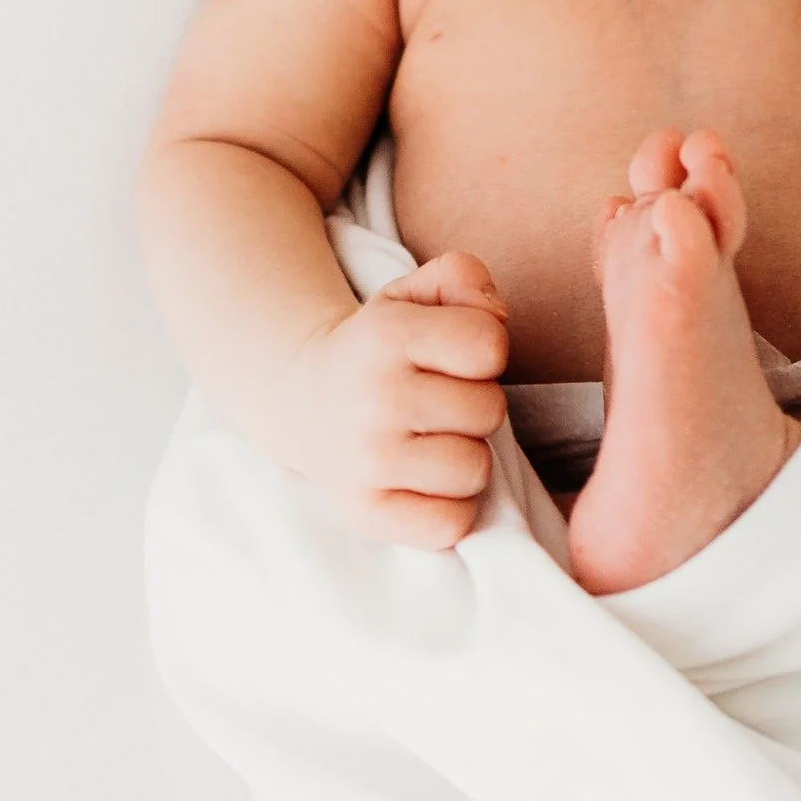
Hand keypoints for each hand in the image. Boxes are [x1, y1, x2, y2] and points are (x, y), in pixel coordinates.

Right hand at [281, 251, 509, 548]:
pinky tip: (425, 482)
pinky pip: (451, 523)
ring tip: (432, 440)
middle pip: (489, 411)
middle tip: (439, 403)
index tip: (456, 357)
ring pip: (475, 470)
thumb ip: (463, 277)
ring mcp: (367, 459)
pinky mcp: (365, 511)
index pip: (490, 347)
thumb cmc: (380, 348)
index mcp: (387, 334)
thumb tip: (497, 317)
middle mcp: (375, 397)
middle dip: (475, 405)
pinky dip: (450, 508)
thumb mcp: (412, 294)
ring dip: (465, 457)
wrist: (303, 399)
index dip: (485, 351)